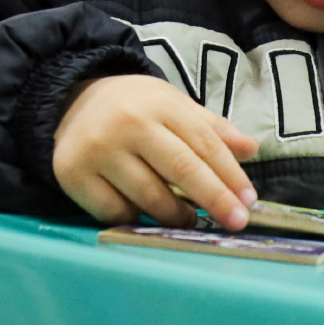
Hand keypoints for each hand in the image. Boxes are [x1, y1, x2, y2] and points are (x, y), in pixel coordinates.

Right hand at [53, 74, 259, 229]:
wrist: (72, 102)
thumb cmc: (135, 108)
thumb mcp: (174, 106)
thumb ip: (212, 129)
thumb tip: (251, 150)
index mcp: (160, 103)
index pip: (204, 143)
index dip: (230, 175)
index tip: (249, 201)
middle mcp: (129, 124)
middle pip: (181, 169)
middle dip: (214, 199)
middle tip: (236, 222)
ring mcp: (98, 150)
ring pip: (149, 197)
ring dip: (176, 216)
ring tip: (189, 219)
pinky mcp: (73, 174)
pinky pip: (115, 211)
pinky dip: (135, 218)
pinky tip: (145, 214)